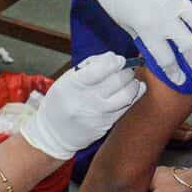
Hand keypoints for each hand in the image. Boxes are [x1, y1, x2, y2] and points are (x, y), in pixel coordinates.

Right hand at [20, 52, 144, 159]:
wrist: (55, 133)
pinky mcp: (106, 124)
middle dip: (126, 71)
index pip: (100, 69)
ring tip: (131, 79)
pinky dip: (135, 96)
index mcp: (73, 84)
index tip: (118, 60)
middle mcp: (86, 100)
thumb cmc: (61, 102)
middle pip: (116, 80)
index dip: (114, 61)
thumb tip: (114, 58)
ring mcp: (98, 114)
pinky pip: (127, 108)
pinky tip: (136, 89)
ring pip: (126, 95)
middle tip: (126, 68)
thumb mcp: (67, 79)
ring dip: (133, 83)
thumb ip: (90, 65)